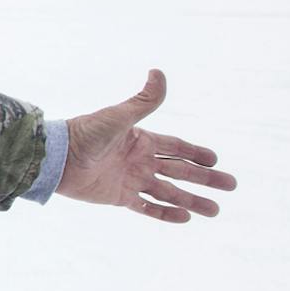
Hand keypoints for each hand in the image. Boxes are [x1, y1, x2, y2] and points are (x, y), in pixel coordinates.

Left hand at [56, 69, 235, 222]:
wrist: (58, 159)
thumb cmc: (86, 133)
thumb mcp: (119, 116)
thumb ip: (143, 100)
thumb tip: (158, 72)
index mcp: (141, 140)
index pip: (177, 147)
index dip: (197, 153)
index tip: (217, 160)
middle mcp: (139, 160)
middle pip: (180, 171)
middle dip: (205, 179)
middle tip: (231, 186)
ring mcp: (131, 179)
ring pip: (169, 192)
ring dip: (192, 200)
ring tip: (215, 210)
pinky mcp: (119, 197)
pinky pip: (147, 208)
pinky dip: (166, 214)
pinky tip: (186, 218)